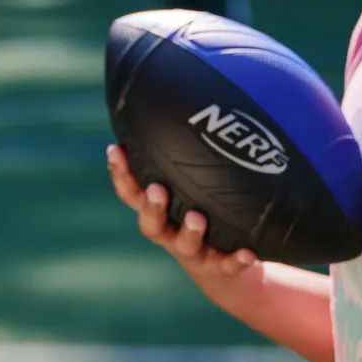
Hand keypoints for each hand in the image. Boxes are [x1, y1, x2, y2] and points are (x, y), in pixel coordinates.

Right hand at [107, 146, 259, 287]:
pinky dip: (234, 259)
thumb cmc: (210, 215)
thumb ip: (196, 154)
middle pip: (150, 222)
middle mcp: (169, 232)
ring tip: (197, 217)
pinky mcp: (219, 268)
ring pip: (184, 245)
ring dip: (188, 231)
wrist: (227, 272)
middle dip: (151, 205)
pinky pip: (226, 265)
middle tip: (157, 189)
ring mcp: (193, 252)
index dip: (121, 173)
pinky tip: (247, 251)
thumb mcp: (198, 185)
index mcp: (159, 210)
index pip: (132, 192)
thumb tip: (206, 88)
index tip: (115, 149)